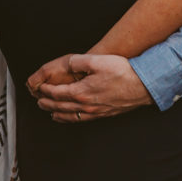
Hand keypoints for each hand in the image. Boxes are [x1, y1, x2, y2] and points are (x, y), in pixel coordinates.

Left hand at [28, 54, 152, 122]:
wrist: (142, 86)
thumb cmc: (122, 71)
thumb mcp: (97, 60)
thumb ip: (78, 62)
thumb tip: (66, 64)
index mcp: (82, 91)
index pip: (58, 93)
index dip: (47, 91)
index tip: (40, 88)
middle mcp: (86, 105)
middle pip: (61, 107)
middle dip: (48, 104)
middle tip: (39, 101)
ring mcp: (95, 111)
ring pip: (71, 116)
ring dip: (58, 113)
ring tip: (50, 112)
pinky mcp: (103, 114)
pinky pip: (82, 119)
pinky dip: (71, 119)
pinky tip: (71, 117)